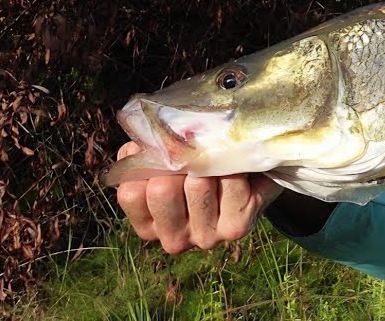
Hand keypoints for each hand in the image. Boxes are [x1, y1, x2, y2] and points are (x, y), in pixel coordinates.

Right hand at [114, 141, 282, 253]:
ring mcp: (205, 238)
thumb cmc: (203, 166)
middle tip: (193, 155)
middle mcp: (173, 240)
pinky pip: (229, 182)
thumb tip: (141, 145)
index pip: (131, 193)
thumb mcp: (166, 160)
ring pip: (197, 184)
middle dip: (178, 162)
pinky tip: (237, 169)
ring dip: (208, 163)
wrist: (254, 171)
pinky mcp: (235, 228)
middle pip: (161, 190)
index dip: (146, 164)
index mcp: (148, 225)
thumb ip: (147, 154)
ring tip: (216, 162)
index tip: (162, 152)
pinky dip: (233, 166)